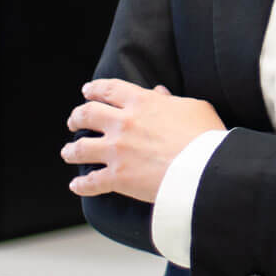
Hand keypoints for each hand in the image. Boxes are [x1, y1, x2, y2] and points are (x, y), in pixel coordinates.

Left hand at [62, 79, 225, 203]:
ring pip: (80, 148)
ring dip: (71, 150)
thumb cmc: (206, 136)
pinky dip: (81, 185)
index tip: (87, 91)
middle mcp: (123, 123)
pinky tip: (76, 186)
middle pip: (87, 115)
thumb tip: (159, 93)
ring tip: (68, 152)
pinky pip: (90, 182)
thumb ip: (172, 100)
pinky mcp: (117, 177)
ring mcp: (117, 151)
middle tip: (74, 122)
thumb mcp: (194, 107)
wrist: (206, 168)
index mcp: (142, 102)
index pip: (110, 89)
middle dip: (76, 117)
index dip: (95, 89)